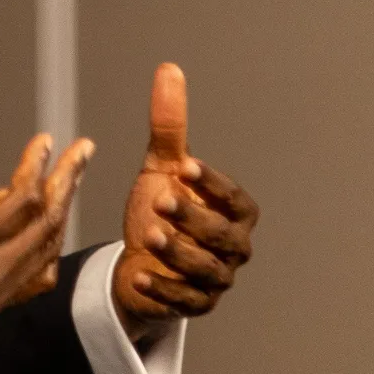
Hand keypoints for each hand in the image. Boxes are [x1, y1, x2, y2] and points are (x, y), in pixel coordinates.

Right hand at [0, 89, 94, 373]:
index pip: (22, 198)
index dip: (38, 164)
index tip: (44, 141)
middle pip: (46, 224)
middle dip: (66, 181)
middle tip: (81, 152)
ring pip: (47, 253)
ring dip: (61, 214)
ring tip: (67, 183)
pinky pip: (33, 282)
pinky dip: (47, 252)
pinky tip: (46, 230)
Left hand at [113, 64, 259, 339]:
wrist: (140, 257)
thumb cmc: (160, 207)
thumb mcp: (162, 167)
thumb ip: (169, 125)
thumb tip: (168, 69)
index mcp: (236, 211)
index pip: (233, 197)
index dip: (212, 182)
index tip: (185, 166)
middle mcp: (234, 246)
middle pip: (221, 235)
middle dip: (192, 219)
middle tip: (160, 203)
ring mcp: (217, 279)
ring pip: (204, 269)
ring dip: (177, 253)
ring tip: (148, 235)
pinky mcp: (196, 304)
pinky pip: (184, 300)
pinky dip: (161, 289)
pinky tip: (137, 273)